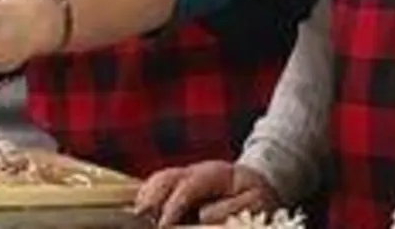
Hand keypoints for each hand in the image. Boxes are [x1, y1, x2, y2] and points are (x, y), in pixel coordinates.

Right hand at [135, 161, 280, 227]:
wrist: (255, 183)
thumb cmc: (255, 196)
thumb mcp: (254, 203)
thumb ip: (229, 209)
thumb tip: (202, 215)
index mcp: (214, 173)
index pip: (187, 187)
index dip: (173, 207)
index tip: (163, 226)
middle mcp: (194, 170)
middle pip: (165, 178)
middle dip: (150, 200)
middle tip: (142, 222)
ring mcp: (184, 176)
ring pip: (157, 181)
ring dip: (145, 199)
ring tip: (139, 218)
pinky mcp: (178, 185)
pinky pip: (156, 187)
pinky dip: (147, 198)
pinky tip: (142, 212)